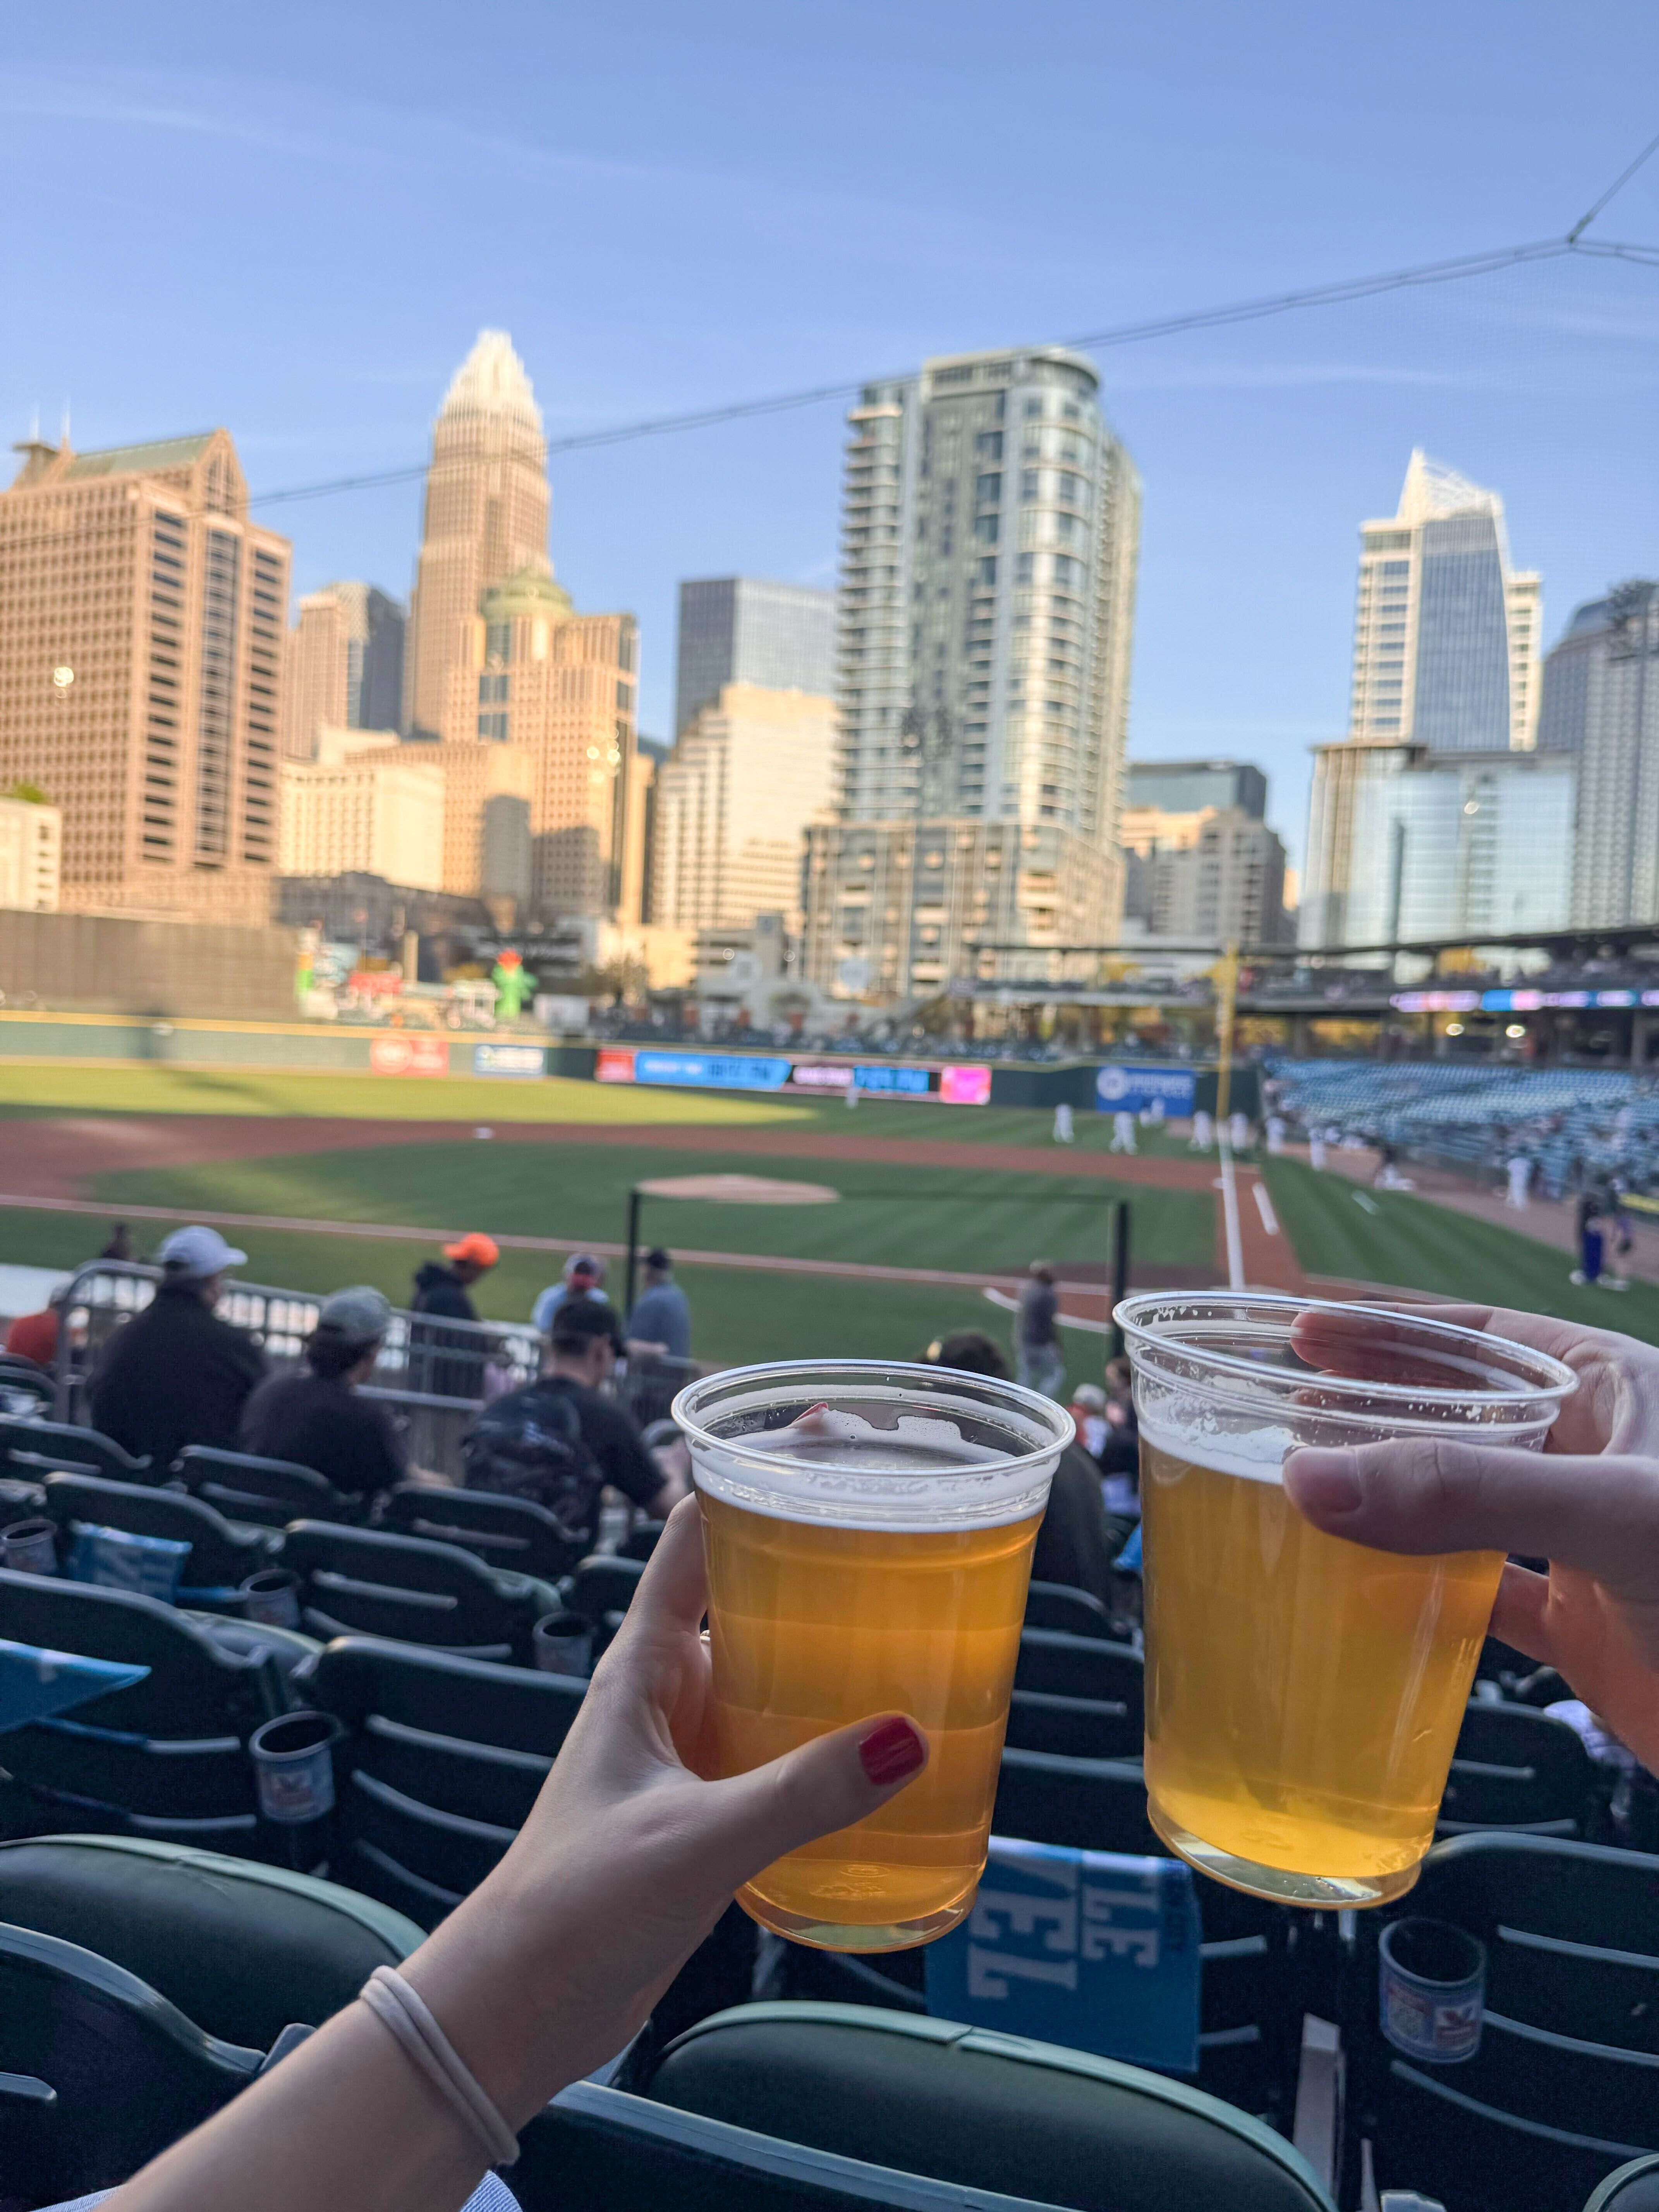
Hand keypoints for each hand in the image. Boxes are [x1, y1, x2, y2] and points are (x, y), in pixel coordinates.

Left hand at [408, 1494, 926, 2116]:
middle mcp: (665, 1691)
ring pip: (768, 1670)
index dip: (756, 1474)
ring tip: (920, 1624)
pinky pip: (776, 1742)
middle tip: (908, 1524)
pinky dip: (826, 1729)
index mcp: (642, 1667)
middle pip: (748, 1593)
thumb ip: (800, 1793)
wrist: (516, 2009)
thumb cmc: (575, 1909)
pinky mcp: (704, 1807)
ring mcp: (685, 1749)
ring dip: (828, 1647)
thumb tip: (908, 1736)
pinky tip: (885, 1746)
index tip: (827, 1433)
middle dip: (817, 1557)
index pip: (695, 1534)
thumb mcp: (695, 1841)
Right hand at [1284, 1304, 1658, 1770]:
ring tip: (1302, 1495)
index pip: (1482, 1337)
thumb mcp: (1614, 1518)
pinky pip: (1483, 1597)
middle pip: (1461, 1415)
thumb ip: (1466, 1495)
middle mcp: (1598, 1460)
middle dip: (1373, 1412)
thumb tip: (1307, 1477)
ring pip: (1464, 1505)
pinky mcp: (1586, 1629)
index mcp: (1617, 1395)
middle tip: (1278, 1417)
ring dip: (1388, 1502)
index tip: (1300, 1333)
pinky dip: (1422, 1597)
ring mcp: (1589, 1546)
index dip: (1390, 1329)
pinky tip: (1366, 1598)